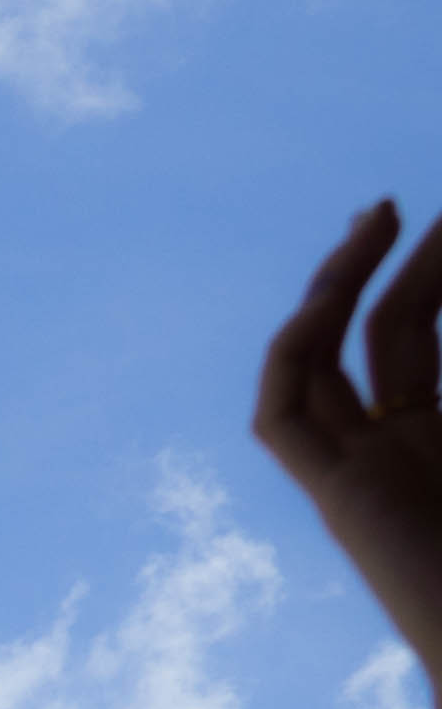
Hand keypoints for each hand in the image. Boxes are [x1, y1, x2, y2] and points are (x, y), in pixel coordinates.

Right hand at [254, 198, 441, 690]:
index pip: (410, 339)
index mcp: (435, 445)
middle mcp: (389, 456)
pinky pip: (283, 421)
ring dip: (338, 290)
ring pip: (317, 366)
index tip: (439, 226)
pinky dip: (292, 357)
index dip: (423, 275)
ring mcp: (357, 479)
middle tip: (402, 205)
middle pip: (369, 338)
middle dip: (383, 265)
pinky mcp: (339, 503)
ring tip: (375, 219)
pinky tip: (327, 300)